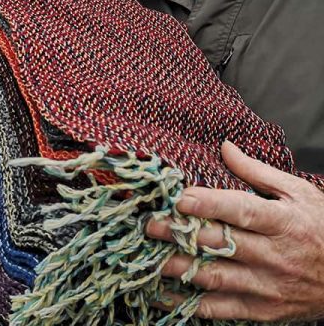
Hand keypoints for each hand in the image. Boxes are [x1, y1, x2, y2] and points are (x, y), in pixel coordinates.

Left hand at [146, 141, 323, 321]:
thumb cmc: (321, 227)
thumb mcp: (297, 193)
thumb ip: (257, 171)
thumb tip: (224, 147)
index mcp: (281, 222)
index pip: (240, 211)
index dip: (208, 204)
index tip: (179, 198)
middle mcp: (273, 255)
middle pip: (219, 243)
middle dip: (180, 234)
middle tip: (149, 224)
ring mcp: (267, 286)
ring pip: (215, 277)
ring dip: (178, 268)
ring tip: (149, 256)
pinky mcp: (263, 310)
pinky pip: (222, 309)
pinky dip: (190, 304)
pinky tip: (165, 293)